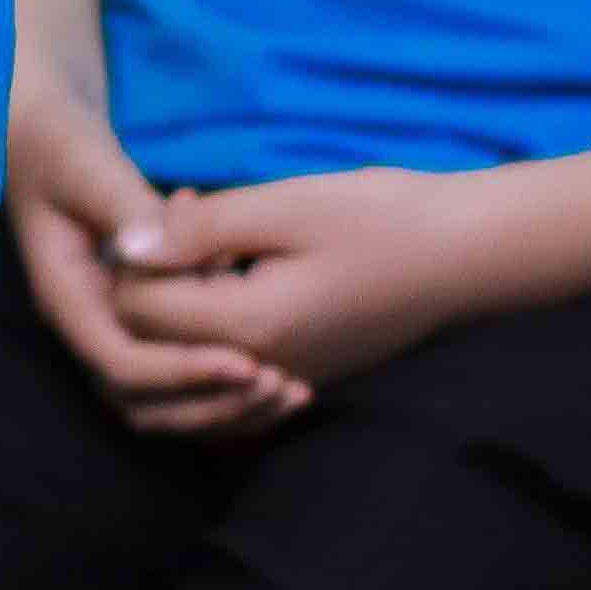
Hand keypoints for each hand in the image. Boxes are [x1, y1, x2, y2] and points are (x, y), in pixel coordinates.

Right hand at [3, 64, 290, 437]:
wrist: (47, 147)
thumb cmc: (63, 153)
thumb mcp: (89, 170)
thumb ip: (128, 210)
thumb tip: (159, 249)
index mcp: (68, 297)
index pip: (120, 364)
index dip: (183, 371)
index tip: (248, 364)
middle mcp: (87, 328)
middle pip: (141, 404)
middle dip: (210, 404)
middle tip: (280, 386)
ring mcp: (112, 333)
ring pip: (163, 407)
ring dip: (224, 409)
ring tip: (291, 391)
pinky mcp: (141, 330)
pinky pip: (180, 385)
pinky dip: (226, 392)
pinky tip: (283, 375)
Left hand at [102, 165, 506, 399]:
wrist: (466, 254)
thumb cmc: (381, 218)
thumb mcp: (283, 207)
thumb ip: (199, 230)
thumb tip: (124, 246)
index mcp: (248, 327)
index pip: (139, 311)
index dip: (136, 259)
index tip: (176, 211)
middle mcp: (260, 369)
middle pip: (153, 346)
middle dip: (151, 286)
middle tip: (194, 222)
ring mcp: (284, 382)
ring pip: (185, 370)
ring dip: (176, 316)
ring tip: (211, 253)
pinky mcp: (303, 376)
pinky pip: (226, 380)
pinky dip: (209, 341)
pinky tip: (233, 284)